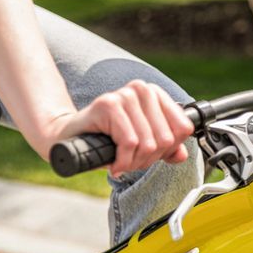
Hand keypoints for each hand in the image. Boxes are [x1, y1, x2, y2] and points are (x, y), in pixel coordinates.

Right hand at [44, 80, 193, 176]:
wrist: (69, 140)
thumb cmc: (108, 140)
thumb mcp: (144, 144)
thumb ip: (168, 148)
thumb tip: (182, 155)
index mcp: (156, 94)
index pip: (182, 128)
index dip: (169, 149)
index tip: (151, 154)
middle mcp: (142, 89)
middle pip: (166, 138)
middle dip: (150, 158)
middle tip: (132, 160)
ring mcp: (125, 95)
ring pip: (148, 143)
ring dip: (135, 162)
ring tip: (122, 161)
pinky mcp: (108, 104)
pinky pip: (130, 143)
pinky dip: (123, 161)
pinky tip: (115, 163)